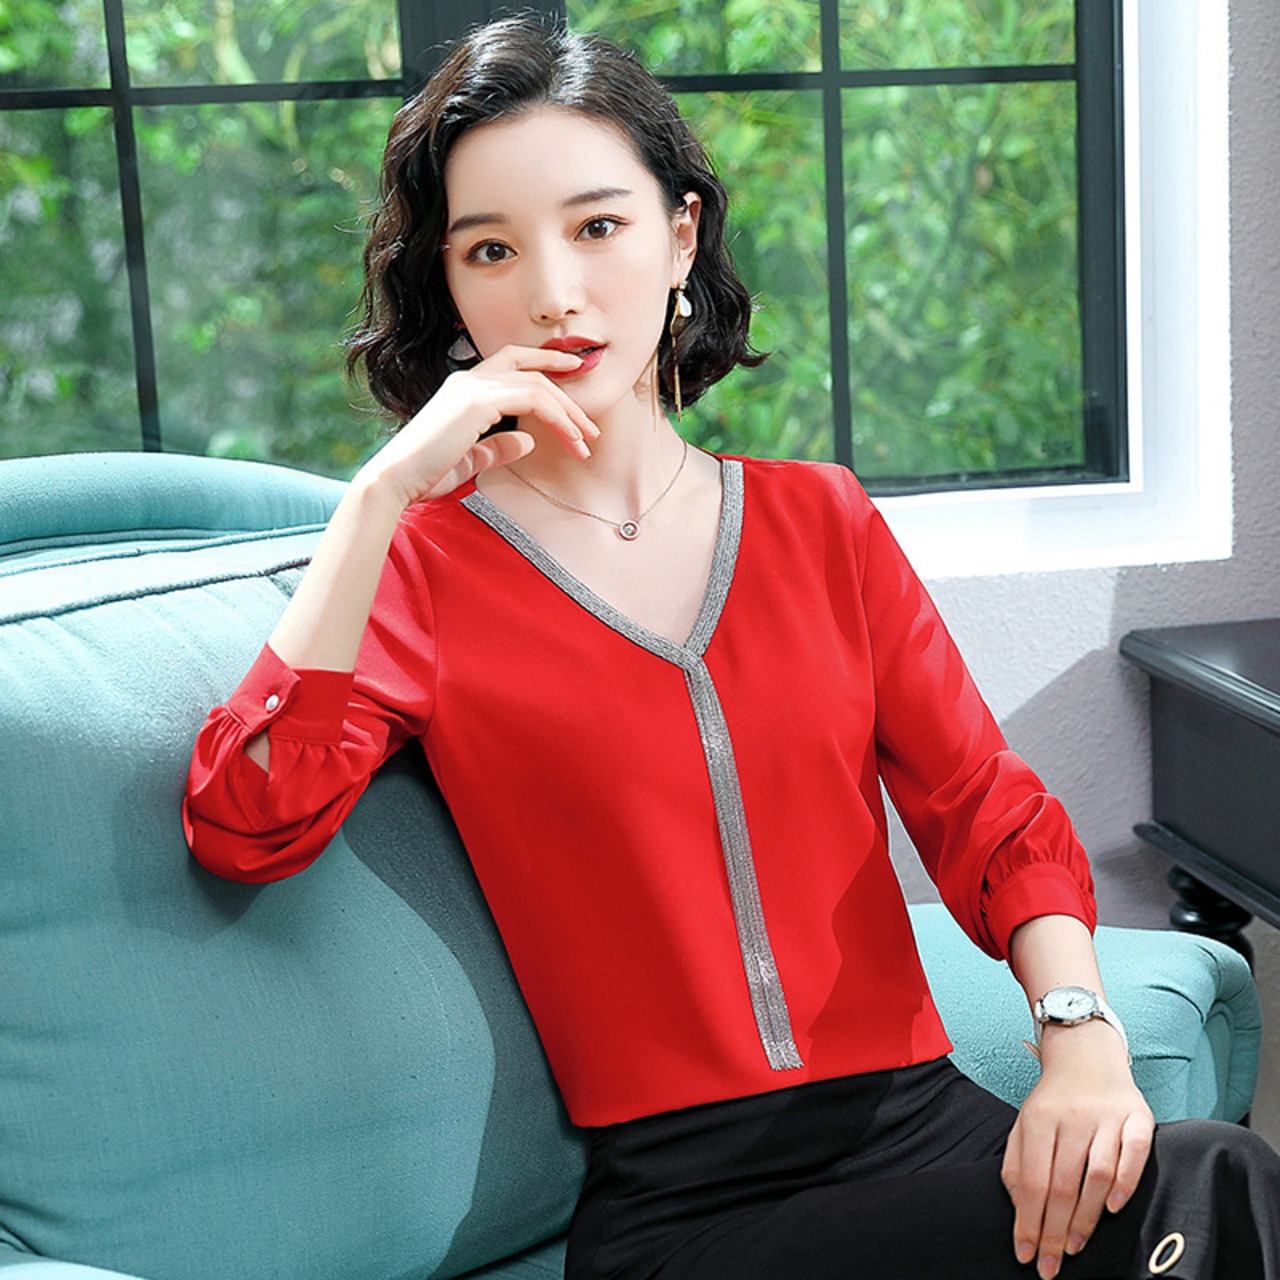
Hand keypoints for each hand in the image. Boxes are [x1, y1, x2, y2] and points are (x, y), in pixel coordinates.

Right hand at [359, 345, 599, 509]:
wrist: (396, 481)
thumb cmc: (426, 475)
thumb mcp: (471, 459)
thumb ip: (498, 448)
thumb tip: (528, 442)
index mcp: (464, 388)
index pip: (513, 362)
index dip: (545, 365)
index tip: (574, 377)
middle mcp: (469, 379)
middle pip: (531, 368)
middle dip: (567, 392)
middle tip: (590, 425)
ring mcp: (473, 387)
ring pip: (538, 385)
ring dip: (569, 413)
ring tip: (587, 441)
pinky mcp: (478, 402)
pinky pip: (533, 399)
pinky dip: (558, 418)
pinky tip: (570, 439)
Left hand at [1001, 1020, 1153, 1278]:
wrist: (1086, 1054)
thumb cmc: (1054, 1101)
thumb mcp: (1025, 1123)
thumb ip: (1015, 1161)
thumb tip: (1018, 1206)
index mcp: (1039, 1119)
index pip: (1031, 1179)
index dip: (1028, 1221)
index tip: (1026, 1255)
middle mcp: (1073, 1117)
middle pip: (1062, 1183)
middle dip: (1055, 1231)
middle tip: (1051, 1266)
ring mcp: (1107, 1117)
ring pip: (1097, 1174)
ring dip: (1087, 1217)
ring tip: (1075, 1247)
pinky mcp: (1138, 1117)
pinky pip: (1134, 1154)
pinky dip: (1125, 1183)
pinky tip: (1114, 1209)